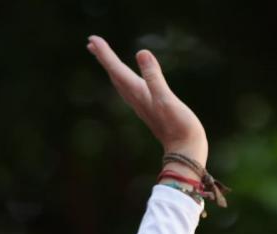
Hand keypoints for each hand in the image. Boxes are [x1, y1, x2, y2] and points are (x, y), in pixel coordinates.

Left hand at [86, 35, 207, 168]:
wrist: (185, 151)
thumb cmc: (179, 127)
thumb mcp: (166, 99)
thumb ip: (154, 76)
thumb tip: (141, 52)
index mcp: (138, 93)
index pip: (117, 69)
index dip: (104, 54)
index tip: (92, 39)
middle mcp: (136, 98)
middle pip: (114, 74)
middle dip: (103, 58)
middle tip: (92, 43)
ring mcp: (142, 104)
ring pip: (120, 82)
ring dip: (111, 68)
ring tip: (103, 56)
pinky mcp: (149, 108)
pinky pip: (129, 89)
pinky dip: (123, 79)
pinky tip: (125, 78)